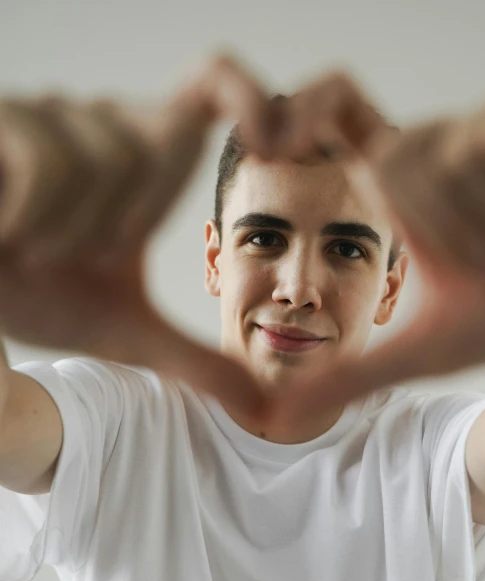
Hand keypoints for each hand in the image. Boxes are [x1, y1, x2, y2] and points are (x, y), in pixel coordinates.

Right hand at [0, 55, 295, 417]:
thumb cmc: (42, 299)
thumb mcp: (128, 332)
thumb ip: (192, 359)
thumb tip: (258, 405)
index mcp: (144, 162)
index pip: (210, 87)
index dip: (251, 95)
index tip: (275, 146)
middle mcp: (100, 125)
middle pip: (166, 140)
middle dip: (135, 219)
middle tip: (90, 255)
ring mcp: (48, 117)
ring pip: (106, 158)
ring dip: (78, 230)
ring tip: (41, 249)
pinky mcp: (3, 122)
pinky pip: (47, 160)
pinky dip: (36, 216)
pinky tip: (10, 236)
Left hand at [270, 96, 484, 427]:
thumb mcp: (422, 352)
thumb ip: (353, 376)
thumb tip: (278, 414)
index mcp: (404, 191)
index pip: (344, 124)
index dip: (308, 114)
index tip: (268, 142)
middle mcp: (440, 151)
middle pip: (393, 161)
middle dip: (437, 231)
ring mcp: (482, 132)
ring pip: (442, 160)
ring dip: (477, 230)